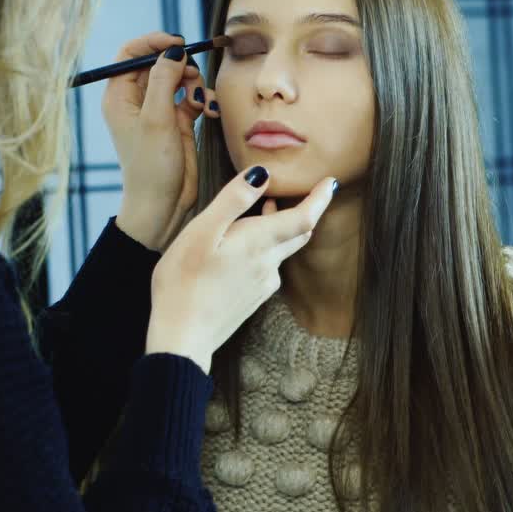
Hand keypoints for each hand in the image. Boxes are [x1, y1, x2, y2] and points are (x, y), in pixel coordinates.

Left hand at [102, 32, 218, 250]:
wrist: (162, 206)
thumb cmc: (151, 167)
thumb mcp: (156, 119)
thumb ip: (163, 80)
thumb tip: (174, 51)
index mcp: (119, 97)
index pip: (131, 53)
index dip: (153, 43)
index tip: (178, 44)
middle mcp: (136, 101)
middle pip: (157, 63)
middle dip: (179, 65)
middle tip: (193, 77)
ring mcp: (157, 112)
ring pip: (178, 79)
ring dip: (193, 83)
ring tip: (200, 100)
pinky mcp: (177, 123)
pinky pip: (191, 98)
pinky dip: (202, 100)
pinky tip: (210, 112)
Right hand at [145, 167, 336, 372]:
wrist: (182, 337)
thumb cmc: (183, 281)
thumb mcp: (201, 231)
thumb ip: (233, 201)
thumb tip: (263, 174)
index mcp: (258, 243)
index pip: (304, 218)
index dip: (320, 198)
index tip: (331, 181)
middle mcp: (268, 264)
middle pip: (298, 233)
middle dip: (302, 210)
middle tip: (301, 189)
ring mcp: (262, 284)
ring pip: (282, 249)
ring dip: (279, 227)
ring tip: (264, 208)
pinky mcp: (253, 298)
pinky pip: (269, 265)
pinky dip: (266, 247)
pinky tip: (245, 246)